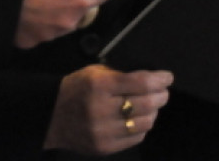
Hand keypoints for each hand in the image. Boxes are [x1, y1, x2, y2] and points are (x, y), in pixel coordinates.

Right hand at [43, 64, 172, 154]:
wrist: (51, 116)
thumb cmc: (78, 88)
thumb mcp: (96, 72)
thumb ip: (122, 74)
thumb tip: (154, 78)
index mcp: (100, 85)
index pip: (142, 83)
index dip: (161, 79)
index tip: (168, 77)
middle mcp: (101, 109)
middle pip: (147, 103)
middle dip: (161, 95)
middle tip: (163, 92)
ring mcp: (102, 131)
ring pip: (145, 122)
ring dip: (154, 112)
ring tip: (152, 106)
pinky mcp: (103, 147)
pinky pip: (135, 138)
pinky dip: (142, 127)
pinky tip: (138, 119)